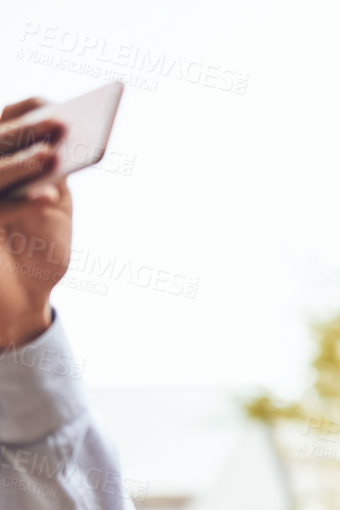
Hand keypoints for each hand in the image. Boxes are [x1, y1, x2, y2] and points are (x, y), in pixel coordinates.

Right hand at [0, 97, 71, 348]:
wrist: (18, 304)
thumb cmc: (36, 254)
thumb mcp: (50, 208)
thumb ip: (49, 176)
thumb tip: (62, 145)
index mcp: (2, 165)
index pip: (4, 124)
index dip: (25, 112)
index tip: (54, 104)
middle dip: (26, 132)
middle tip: (61, 122)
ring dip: (21, 162)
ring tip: (53, 156)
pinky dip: (20, 199)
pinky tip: (47, 196)